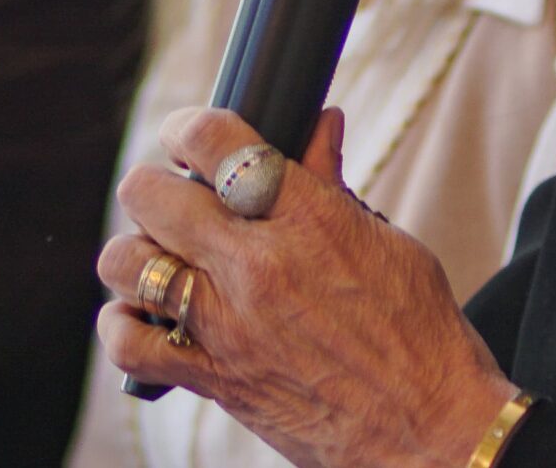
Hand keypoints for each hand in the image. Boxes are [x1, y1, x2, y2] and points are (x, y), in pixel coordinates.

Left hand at [97, 107, 517, 467]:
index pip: (217, 142)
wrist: (431, 431)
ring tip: (164, 255)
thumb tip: (319, 124)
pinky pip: (130, 345)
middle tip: (177, 194)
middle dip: (157, 183)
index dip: (189, 126)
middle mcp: (258, 266)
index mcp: (308, 219)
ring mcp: (228, 326)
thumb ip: (331, 183)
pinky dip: (124, 325)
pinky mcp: (215, 380)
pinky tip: (144, 314)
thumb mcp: (386, 242)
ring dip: (137, 250)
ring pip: (127, 262)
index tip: (188, 135)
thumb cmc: (421, 334)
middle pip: (152, 194)